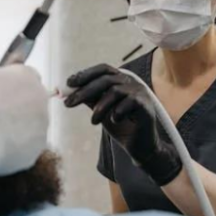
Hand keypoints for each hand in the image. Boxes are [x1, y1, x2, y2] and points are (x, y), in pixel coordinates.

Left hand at [65, 64, 182, 185]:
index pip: (103, 69)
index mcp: (121, 80)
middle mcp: (131, 83)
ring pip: (115, 91)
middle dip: (85, 91)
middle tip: (69, 103)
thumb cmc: (120, 126)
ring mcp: (140, 93)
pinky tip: (114, 121)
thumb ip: (89, 99)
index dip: (85, 74)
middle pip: (106, 80)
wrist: (139, 146)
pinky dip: (117, 112)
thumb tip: (69, 91)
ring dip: (100, 107)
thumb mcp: (101, 110)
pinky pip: (128, 103)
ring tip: (94, 122)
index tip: (69, 83)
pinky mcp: (146, 105)